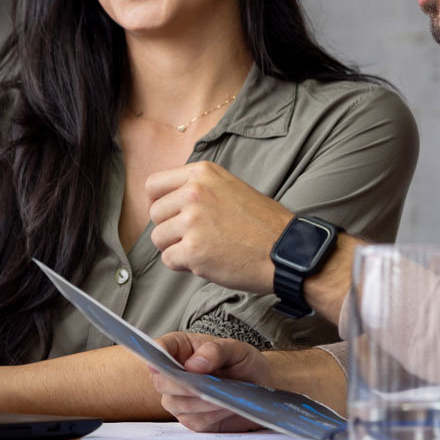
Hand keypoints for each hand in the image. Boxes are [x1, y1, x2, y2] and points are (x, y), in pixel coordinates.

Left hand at [145, 161, 293, 292]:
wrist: (286, 250)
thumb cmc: (262, 224)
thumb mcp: (230, 187)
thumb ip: (199, 189)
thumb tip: (167, 201)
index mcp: (202, 173)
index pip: (153, 185)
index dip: (159, 203)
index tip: (171, 215)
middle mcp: (194, 192)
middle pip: (154, 214)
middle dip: (170, 229)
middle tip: (196, 237)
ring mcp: (192, 221)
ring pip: (158, 238)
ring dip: (176, 248)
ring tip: (204, 249)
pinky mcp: (193, 250)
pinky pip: (168, 259)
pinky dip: (183, 265)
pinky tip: (207, 261)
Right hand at [149, 332, 271, 432]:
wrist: (261, 386)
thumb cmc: (243, 363)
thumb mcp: (235, 349)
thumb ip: (215, 351)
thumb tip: (192, 366)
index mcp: (179, 349)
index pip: (158, 349)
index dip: (154, 355)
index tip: (157, 362)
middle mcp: (174, 375)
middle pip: (162, 382)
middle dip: (182, 385)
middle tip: (204, 384)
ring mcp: (180, 400)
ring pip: (178, 404)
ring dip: (202, 401)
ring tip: (224, 396)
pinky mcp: (192, 420)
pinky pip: (194, 421)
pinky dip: (211, 415)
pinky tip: (227, 407)